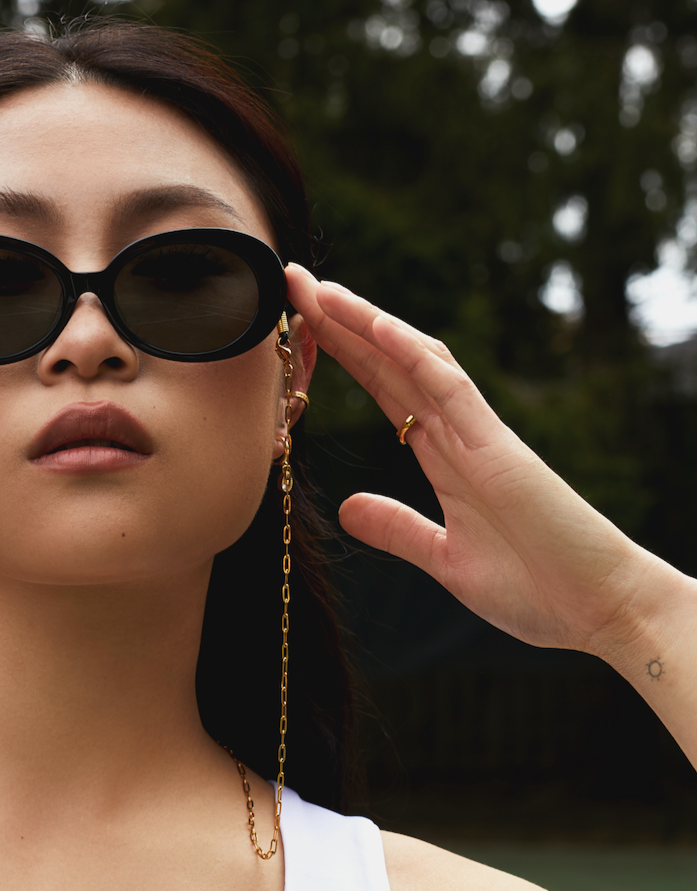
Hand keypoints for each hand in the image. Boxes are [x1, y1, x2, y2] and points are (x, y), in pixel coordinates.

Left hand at [285, 265, 654, 657]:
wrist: (598, 608)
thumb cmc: (536, 586)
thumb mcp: (444, 559)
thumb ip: (399, 529)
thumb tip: (348, 509)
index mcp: (446, 457)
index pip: (385, 390)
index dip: (344, 355)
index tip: (301, 327)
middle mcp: (459, 434)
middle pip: (390, 364)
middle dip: (341, 324)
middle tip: (293, 283)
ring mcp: (478, 435)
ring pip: (414, 361)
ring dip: (366, 323)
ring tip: (320, 290)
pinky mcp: (497, 448)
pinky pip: (449, 387)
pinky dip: (411, 352)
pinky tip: (373, 324)